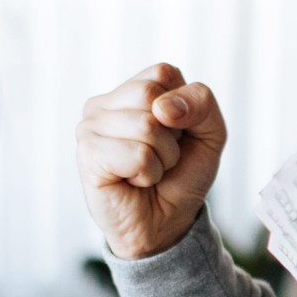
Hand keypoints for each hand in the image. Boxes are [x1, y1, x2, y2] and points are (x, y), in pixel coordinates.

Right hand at [75, 63, 227, 259]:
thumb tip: (162, 107)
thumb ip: (201, 103)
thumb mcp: (209, 133)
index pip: (163, 73)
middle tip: (160, 157)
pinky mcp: (88, 156)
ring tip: (147, 172)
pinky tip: (134, 182)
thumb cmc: (181, 176)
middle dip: (171, 135)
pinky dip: (148, 174)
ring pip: (146, 126)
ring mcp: (89, 128)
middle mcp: (103, 105)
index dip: (184, 108)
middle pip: (150, 94)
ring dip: (161, 159)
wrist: (166, 223)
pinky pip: (137, 155)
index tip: (177, 134)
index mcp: (129, 91)